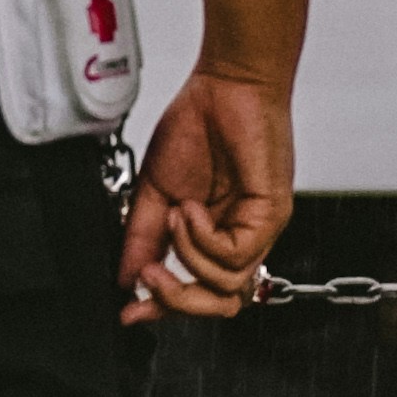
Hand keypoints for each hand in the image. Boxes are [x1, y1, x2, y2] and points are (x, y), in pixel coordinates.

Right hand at [118, 65, 292, 325]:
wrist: (226, 85)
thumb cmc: (199, 124)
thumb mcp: (157, 189)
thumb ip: (141, 236)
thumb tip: (125, 277)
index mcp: (217, 234)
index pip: (198, 290)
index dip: (164, 307)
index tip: (129, 311)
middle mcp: (242, 237)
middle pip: (221, 303)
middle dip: (177, 300)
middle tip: (149, 276)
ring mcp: (260, 229)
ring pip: (229, 287)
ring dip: (188, 258)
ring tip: (173, 218)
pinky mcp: (271, 215)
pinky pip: (235, 255)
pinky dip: (202, 238)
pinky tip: (190, 209)